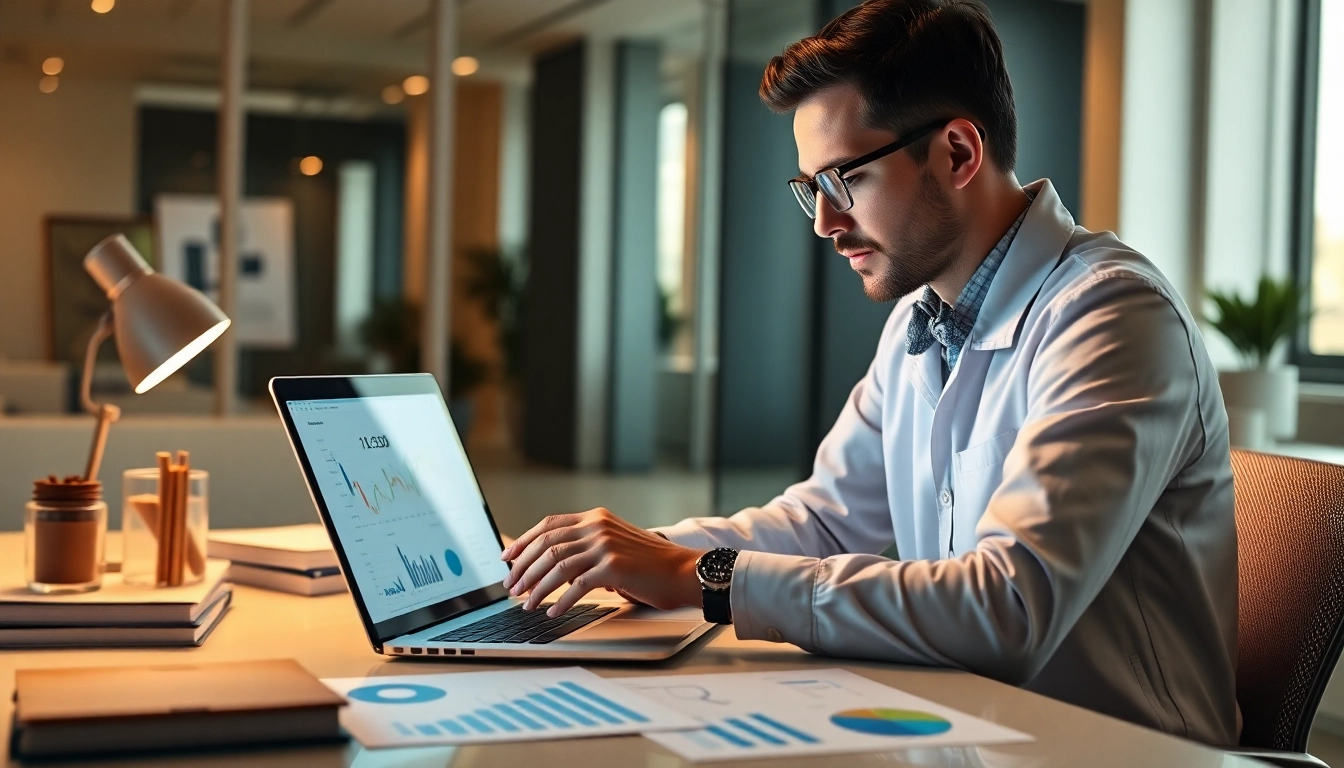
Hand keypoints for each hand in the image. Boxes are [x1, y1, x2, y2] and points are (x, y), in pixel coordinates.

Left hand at [500, 508, 705, 616]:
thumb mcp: (614, 544)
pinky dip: (560, 601)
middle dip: (524, 568)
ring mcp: (605, 545)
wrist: (683, 571)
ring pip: (557, 565)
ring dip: (537, 587)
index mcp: (595, 518)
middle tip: (512, 587)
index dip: (523, 542)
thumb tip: (551, 565)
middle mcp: (598, 526)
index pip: (548, 525)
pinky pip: (577, 585)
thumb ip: (586, 547)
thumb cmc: (649, 564)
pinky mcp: (613, 567)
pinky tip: (552, 611)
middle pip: (547, 545)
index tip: (507, 559)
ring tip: (527, 603)